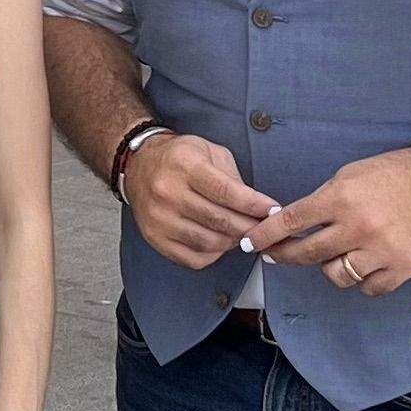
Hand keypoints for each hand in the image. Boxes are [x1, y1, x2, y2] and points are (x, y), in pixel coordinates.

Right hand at [122, 133, 280, 269]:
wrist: (138, 166)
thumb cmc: (178, 158)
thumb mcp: (208, 151)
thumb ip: (233, 177)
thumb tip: (257, 207)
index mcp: (184, 165)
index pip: (226, 192)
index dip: (254, 205)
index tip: (272, 211)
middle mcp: (168, 192)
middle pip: (220, 220)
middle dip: (249, 227)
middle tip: (264, 228)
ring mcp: (159, 218)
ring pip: (209, 242)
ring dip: (232, 241)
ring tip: (241, 233)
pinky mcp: (154, 238)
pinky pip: (193, 258)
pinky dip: (214, 254)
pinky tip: (220, 242)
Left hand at [249, 147, 410, 295]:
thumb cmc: (387, 177)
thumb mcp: (347, 177)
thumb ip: (320, 202)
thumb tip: (288, 226)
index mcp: (342, 198)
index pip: (293, 221)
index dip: (267, 234)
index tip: (251, 243)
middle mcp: (359, 226)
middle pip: (308, 253)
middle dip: (286, 254)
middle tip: (278, 254)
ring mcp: (381, 251)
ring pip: (336, 275)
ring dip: (331, 266)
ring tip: (341, 252)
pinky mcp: (401, 268)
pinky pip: (367, 287)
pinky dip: (363, 279)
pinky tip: (367, 263)